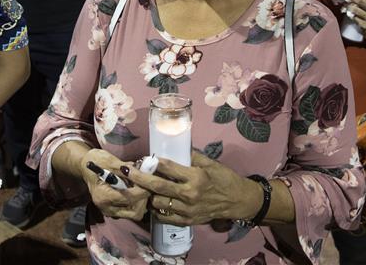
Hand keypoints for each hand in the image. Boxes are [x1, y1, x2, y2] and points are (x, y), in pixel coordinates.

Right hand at [81, 148, 148, 220]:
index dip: (143, 191)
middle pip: (135, 212)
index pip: (129, 198)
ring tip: (142, 186)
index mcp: (103, 196)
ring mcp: (111, 211)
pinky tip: (137, 189)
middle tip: (147, 184)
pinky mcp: (115, 210)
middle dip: (144, 199)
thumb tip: (142, 171)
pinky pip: (132, 211)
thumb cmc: (97, 161)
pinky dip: (138, 202)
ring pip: (135, 214)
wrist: (87, 166)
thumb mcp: (110, 161)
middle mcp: (107, 208)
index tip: (150, 181)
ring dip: (143, 201)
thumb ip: (126, 168)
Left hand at [125, 151, 260, 225]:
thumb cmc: (224, 178)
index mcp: (195, 176)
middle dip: (139, 178)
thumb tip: (175, 145)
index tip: (143, 157)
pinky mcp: (187, 221)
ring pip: (157, 203)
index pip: (167, 167)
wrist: (237, 201)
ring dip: (148, 194)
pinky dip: (157, 209)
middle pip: (157, 187)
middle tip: (127, 171)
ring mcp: (187, 210)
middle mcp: (189, 194)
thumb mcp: (210, 163)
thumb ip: (191, 156)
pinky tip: (155, 200)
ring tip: (143, 187)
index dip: (152, 161)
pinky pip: (164, 217)